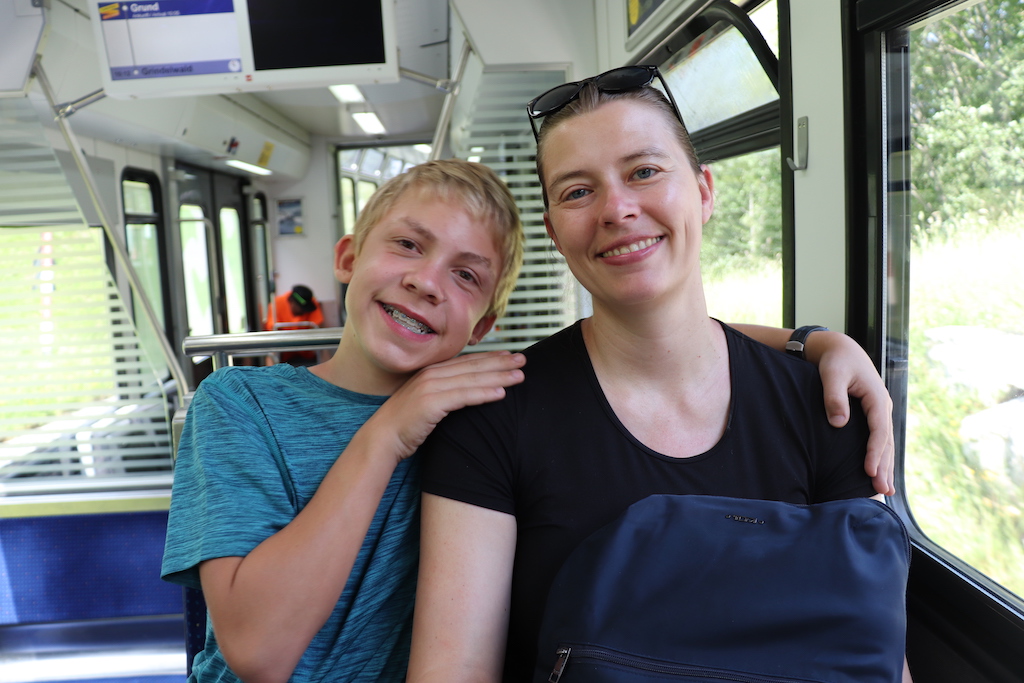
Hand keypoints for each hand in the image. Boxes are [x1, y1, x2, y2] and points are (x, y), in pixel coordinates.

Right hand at [366, 351, 525, 462]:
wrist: (382, 438)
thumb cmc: (406, 425)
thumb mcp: (426, 403)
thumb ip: (443, 394)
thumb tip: (463, 394)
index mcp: (431, 372)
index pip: (466, 361)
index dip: (489, 357)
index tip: (509, 355)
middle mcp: (432, 374)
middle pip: (473, 366)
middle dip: (500, 362)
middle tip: (523, 360)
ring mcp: (431, 387)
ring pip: (472, 379)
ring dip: (499, 376)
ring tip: (520, 376)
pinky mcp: (431, 402)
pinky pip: (464, 396)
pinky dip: (484, 393)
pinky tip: (501, 393)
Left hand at [812, 332, 895, 495]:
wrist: (840, 349)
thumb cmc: (835, 361)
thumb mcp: (832, 375)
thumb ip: (834, 397)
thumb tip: (839, 423)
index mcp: (876, 397)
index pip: (878, 430)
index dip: (874, 452)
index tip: (868, 471)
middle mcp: (883, 405)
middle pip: (886, 441)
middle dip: (884, 466)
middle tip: (882, 491)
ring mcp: (879, 411)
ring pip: (885, 443)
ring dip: (885, 465)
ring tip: (886, 490)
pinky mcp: (872, 414)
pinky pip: (878, 439)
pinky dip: (880, 456)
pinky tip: (878, 472)